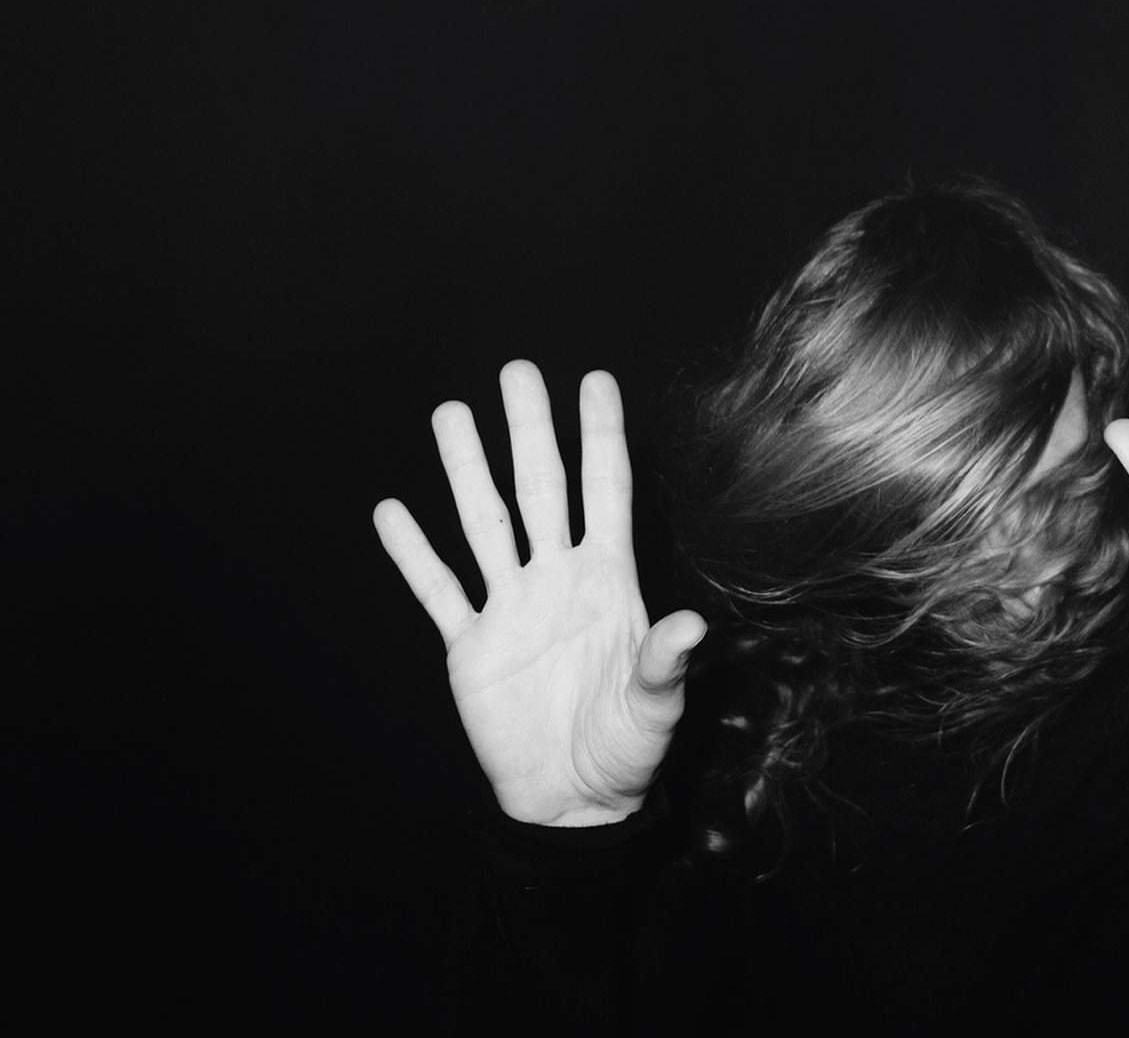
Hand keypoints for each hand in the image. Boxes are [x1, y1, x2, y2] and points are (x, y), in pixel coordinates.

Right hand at [374, 360, 705, 824]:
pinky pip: (438, 591)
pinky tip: (392, 511)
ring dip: (465, 471)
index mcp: (609, 581)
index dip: (600, 437)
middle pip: (539, 489)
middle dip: (529, 430)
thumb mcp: (656, 707)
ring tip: (448, 414)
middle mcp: (557, 579)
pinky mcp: (470, 646)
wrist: (573, 801)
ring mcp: (510, 608)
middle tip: (515, 370)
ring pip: (483, 524)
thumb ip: (665, 662)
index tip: (595, 380)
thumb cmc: (628, 747)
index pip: (605, 493)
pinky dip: (414, 554)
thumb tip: (691, 624)